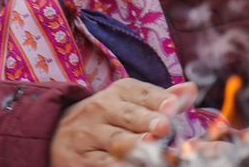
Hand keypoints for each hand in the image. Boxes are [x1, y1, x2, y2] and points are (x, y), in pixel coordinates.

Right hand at [49, 79, 192, 166]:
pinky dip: (118, 165)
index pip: (142, 93)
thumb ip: (162, 98)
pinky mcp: (81, 160)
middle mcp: (102, 110)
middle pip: (128, 116)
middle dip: (147, 122)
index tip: (172, 107)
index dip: (158, 100)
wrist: (56, 132)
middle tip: (163, 128)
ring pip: (116, 142)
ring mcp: (89, 136)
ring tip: (152, 150)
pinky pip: (103, 165)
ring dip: (135, 147)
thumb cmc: (108, 116)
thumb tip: (191, 89)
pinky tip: (132, 165)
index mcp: (119, 92)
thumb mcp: (131, 100)